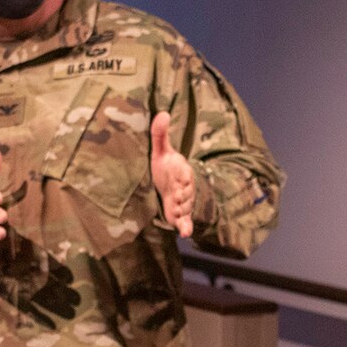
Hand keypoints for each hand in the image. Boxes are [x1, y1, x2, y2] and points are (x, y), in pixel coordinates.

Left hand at [151, 112, 193, 237]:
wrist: (168, 184)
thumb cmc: (165, 167)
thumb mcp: (161, 151)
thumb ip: (160, 135)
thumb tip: (162, 113)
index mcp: (182, 171)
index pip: (185, 172)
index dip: (182, 175)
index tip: (179, 176)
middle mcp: (184, 187)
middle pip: (187, 191)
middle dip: (183, 195)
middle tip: (177, 197)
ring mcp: (183, 201)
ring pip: (186, 206)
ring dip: (183, 210)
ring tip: (177, 212)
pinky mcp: (179, 214)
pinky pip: (186, 222)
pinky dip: (187, 227)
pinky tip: (186, 234)